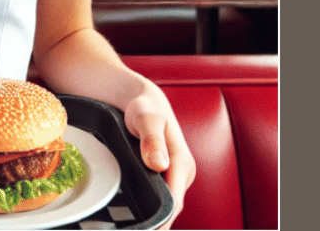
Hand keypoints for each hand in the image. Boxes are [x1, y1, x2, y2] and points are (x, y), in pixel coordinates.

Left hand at [124, 92, 195, 229]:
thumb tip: (159, 164)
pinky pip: (162, 197)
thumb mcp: (146, 118)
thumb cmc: (145, 107)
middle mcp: (183, 172)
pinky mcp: (166, 175)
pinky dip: (154, 208)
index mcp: (182, 162)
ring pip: (167, 204)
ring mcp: (175, 175)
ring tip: (138, 228)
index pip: (175, 201)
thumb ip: (151, 139)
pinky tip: (140, 219)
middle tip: (137, 230)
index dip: (162, 220)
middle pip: (172, 208)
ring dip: (156, 218)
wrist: (144, 101)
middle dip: (158, 223)